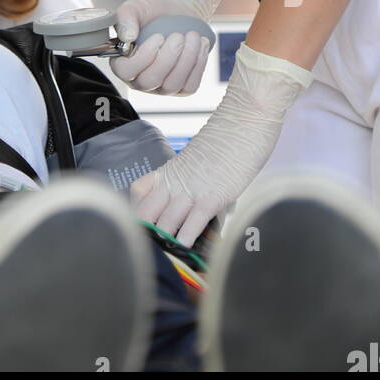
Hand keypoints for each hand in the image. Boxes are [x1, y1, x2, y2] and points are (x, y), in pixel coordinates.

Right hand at [109, 0, 222, 94]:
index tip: (158, 36)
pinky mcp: (181, 88)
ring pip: (172, 84)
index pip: (125, 71)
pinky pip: (190, 85)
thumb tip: (128, 36)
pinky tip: (200, 45)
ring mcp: (161, 87)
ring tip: (192, 36)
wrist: (177, 13)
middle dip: (167, 57)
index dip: (142, 57)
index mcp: (123, 62)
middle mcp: (139, 79)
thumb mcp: (136, 7)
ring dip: (186, 59)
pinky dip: (198, 65)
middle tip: (178, 36)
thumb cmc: (153, 12)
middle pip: (150, 81)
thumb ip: (125, 17)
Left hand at [128, 43, 312, 245]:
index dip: (135, 210)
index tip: (136, 226)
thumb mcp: (201, 158)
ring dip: (164, 242)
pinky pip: (193, 223)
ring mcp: (192, 189)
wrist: (245, 119)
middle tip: (145, 251)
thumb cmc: (228, 138)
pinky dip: (188, 239)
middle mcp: (175, 181)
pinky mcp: (212, 196)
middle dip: (144, 232)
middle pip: (146, 212)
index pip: (138, 191)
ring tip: (163, 259)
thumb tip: (200, 203)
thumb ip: (194, 179)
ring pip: (166, 222)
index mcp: (170, 169)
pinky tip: (186, 251)